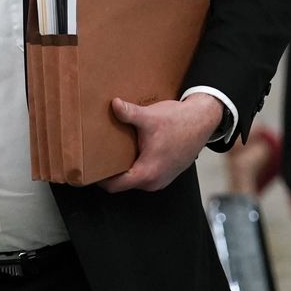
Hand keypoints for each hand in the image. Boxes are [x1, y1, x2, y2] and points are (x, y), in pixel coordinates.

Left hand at [100, 94, 221, 192]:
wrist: (202, 121)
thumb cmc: (179, 123)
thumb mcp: (150, 118)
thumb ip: (129, 113)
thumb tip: (114, 105)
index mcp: (147, 173)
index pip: (114, 185)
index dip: (99, 178)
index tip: (88, 168)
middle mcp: (154, 181)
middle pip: (123, 183)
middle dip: (110, 170)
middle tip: (97, 155)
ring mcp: (161, 178)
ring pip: (134, 178)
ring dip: (124, 167)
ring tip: (113, 150)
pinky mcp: (166, 172)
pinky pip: (145, 173)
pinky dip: (136, 164)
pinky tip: (132, 148)